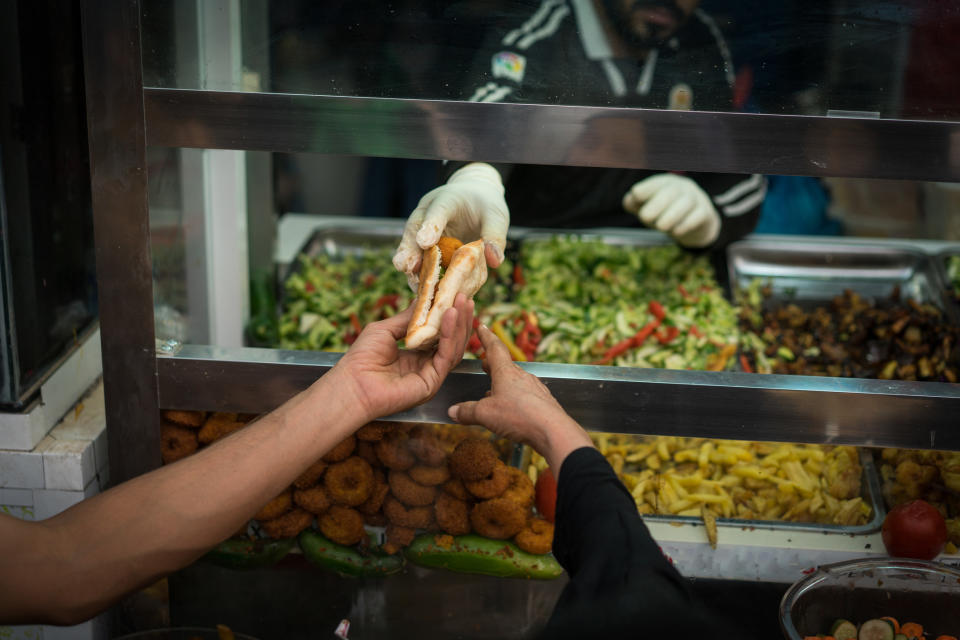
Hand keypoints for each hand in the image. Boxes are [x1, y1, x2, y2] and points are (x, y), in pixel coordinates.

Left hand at [325, 294, 473, 423]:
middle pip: (450, 341)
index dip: (447, 316)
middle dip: (460, 318)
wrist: (351, 385)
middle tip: (465, 296)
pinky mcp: (432, 383)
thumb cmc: (361, 359)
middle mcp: (425, 366)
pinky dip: (450, 335)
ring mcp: (430, 375)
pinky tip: (450, 316)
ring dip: (459, 324)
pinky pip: (446, 356)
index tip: (455, 295)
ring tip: (462, 302)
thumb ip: (408, 318)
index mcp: (414, 356)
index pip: (438, 335)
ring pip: (453, 348)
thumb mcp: (385, 330)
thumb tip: (423, 299)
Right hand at [393, 163, 509, 287]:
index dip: (431, 225)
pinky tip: (423, 293)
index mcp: (449, 199)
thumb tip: (494, 262)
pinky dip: (421, 277)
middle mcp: (428, 213)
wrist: (475, 202)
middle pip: (414, 229)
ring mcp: (422, 230)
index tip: (424, 242)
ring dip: (410, 267)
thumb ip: (494, 236)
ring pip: (411, 246)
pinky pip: (419, 261)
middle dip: (409, 249)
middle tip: (405, 266)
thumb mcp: (496, 217)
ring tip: (412, 285)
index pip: (439, 210)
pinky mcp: (422, 246)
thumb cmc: (485, 208)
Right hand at [447, 324, 592, 473]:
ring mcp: (534, 389)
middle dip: (493, 365)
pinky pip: (525, 396)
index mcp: (506, 372)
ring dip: (503, 384)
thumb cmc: (519, 416)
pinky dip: (514, 398)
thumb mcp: (485, 415)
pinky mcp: (543, 403)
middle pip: (505, 366)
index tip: (482, 327)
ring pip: (515, 382)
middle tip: (484, 363)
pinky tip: (511, 410)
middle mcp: (522, 376)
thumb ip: (467, 412)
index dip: (486, 337)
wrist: (553, 431)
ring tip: (492, 392)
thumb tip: (453, 411)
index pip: (494, 348)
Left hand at [623, 174, 719, 247]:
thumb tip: (630, 200)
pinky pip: (698, 216)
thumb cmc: (664, 212)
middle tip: (645, 218)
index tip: (636, 195)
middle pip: (671, 191)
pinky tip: (676, 232)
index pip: (656, 183)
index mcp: (665, 183)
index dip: (646, 188)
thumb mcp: (647, 206)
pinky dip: (685, 225)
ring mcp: (696, 199)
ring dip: (670, 217)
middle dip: (656, 204)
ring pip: (686, 203)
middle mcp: (681, 187)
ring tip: (661, 227)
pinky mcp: (706, 213)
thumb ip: (633, 202)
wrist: (695, 223)